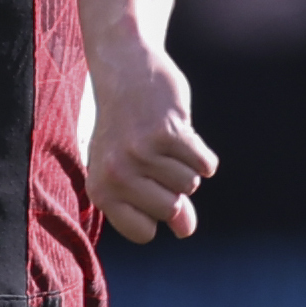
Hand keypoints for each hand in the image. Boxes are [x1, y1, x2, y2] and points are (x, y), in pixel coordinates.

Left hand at [82, 49, 213, 243]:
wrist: (126, 72)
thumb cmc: (126, 129)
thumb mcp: (130, 171)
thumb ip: (156, 205)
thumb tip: (187, 231)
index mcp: (100, 191)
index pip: (143, 233)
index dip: (154, 215)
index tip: (146, 190)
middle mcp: (116, 175)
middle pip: (171, 210)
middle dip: (173, 188)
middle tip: (154, 159)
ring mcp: (141, 153)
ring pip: (191, 184)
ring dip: (186, 165)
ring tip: (163, 142)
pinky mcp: (168, 133)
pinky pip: (205, 164)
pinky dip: (202, 153)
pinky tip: (181, 133)